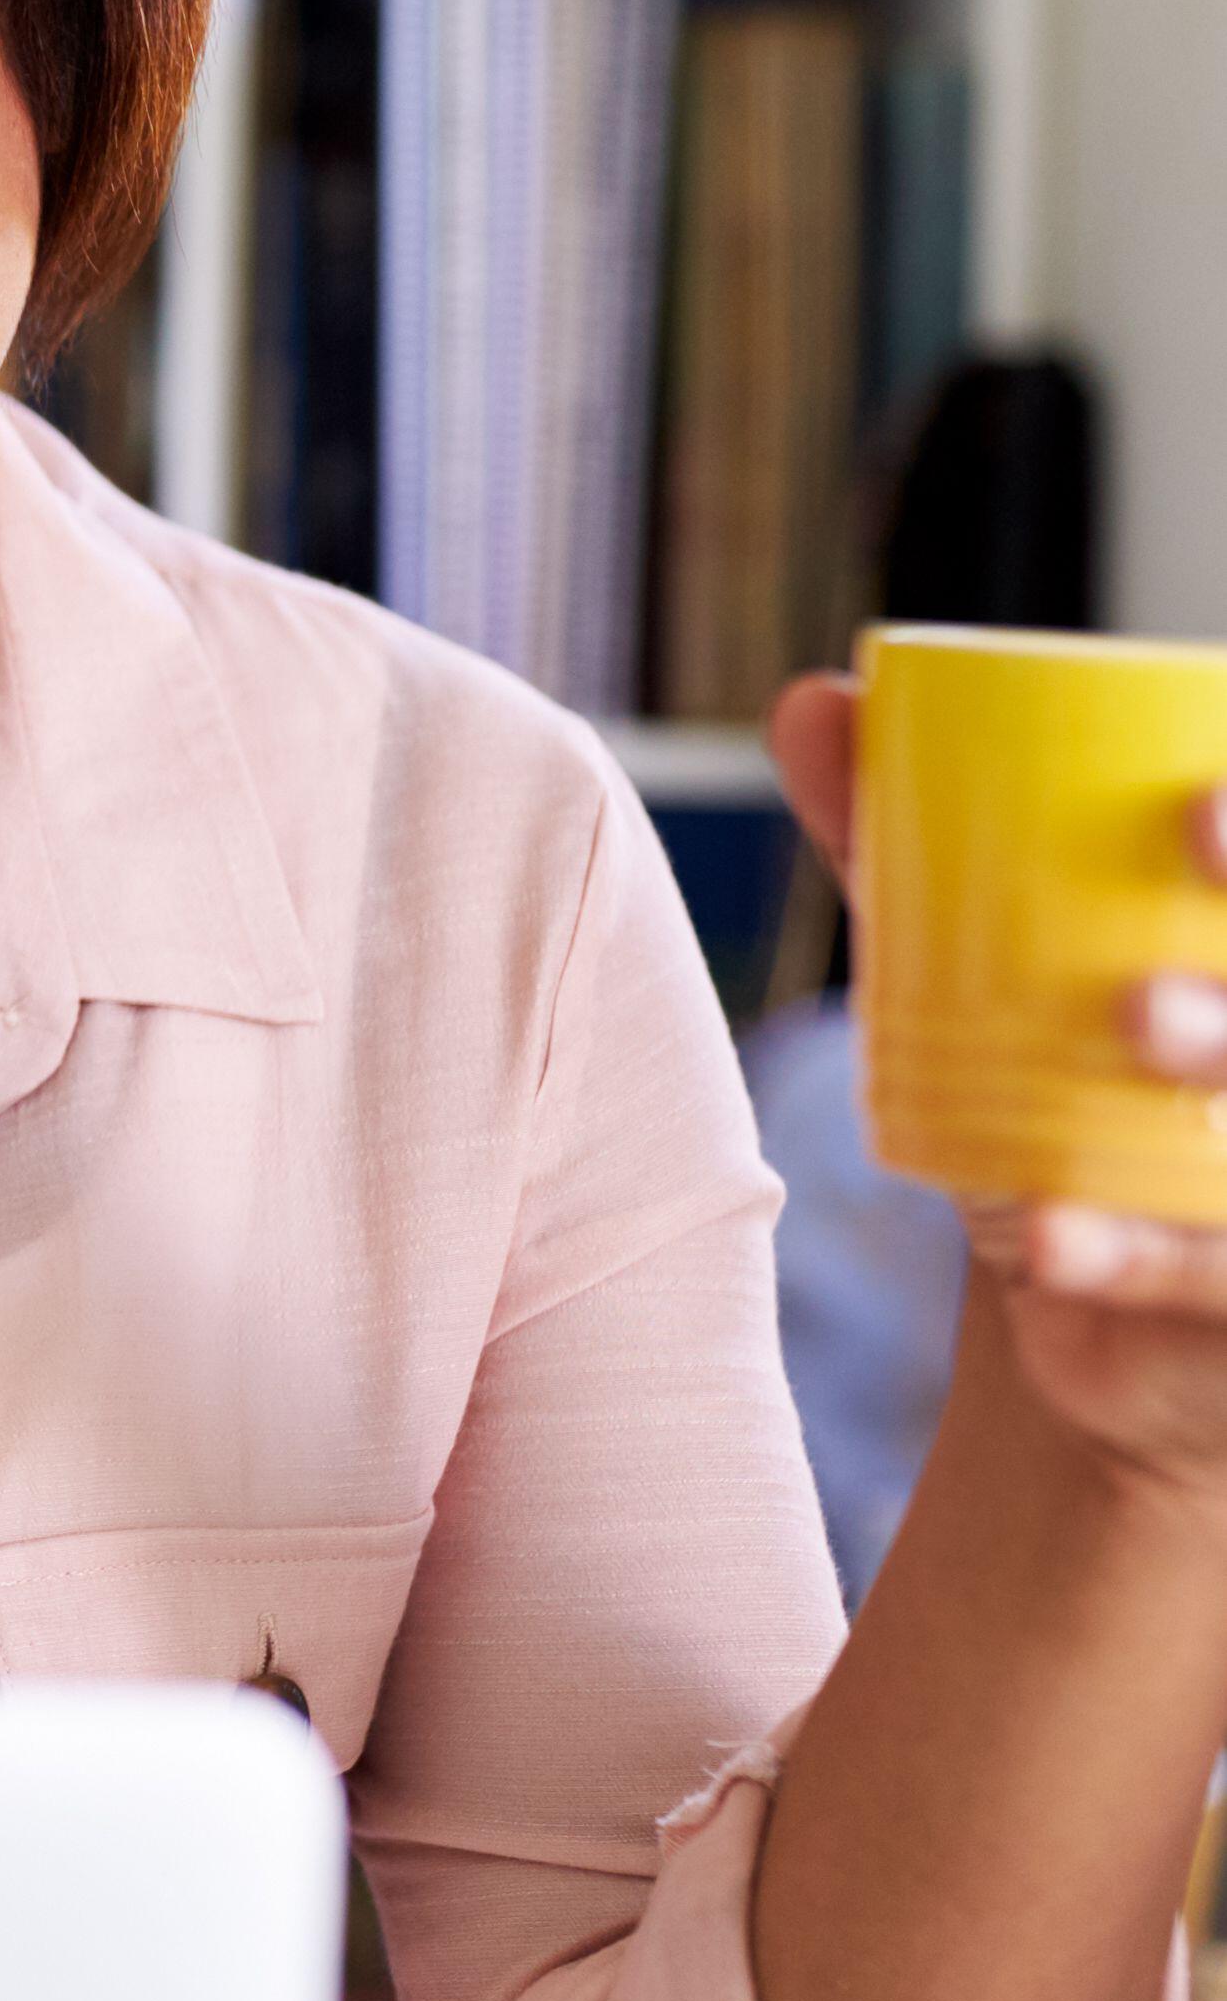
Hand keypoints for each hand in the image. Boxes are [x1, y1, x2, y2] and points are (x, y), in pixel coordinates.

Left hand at [771, 671, 1226, 1516]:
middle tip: (1145, 970)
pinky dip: (1126, 1253)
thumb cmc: (1055, 1092)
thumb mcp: (976, 970)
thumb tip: (814, 704)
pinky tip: (1053, 1235)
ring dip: (1216, 1068)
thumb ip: (899, 845)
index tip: (1196, 811)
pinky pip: (1205, 1275)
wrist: (1085, 1296)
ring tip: (1132, 1031)